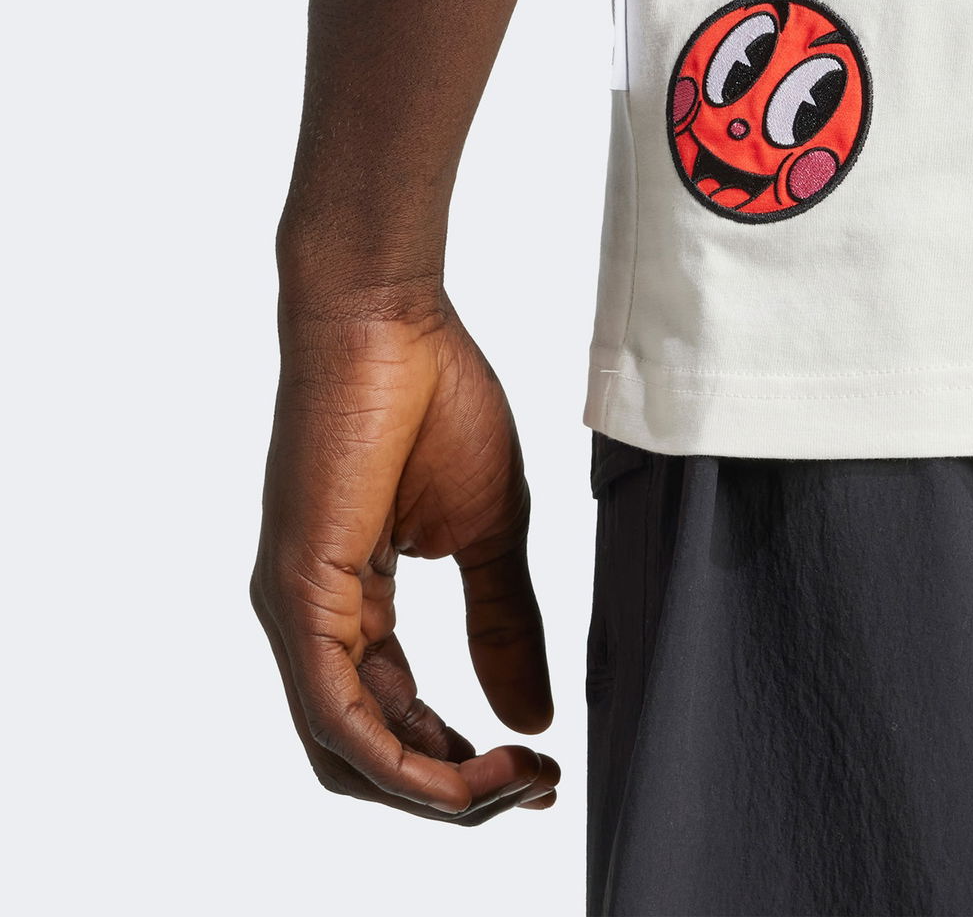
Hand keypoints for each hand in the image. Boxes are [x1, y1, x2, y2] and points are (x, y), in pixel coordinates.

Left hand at [252, 297, 557, 822]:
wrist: (391, 320)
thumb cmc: (437, 397)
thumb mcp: (490, 530)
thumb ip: (505, 623)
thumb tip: (530, 716)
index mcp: (354, 602)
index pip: (395, 718)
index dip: (462, 762)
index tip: (537, 771)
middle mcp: (312, 620)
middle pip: (366, 755)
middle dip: (451, 791)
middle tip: (531, 789)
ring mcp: (297, 611)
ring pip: (348, 753)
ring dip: (434, 789)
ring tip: (511, 782)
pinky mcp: (298, 595)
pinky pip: (336, 714)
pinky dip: (400, 760)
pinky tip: (462, 770)